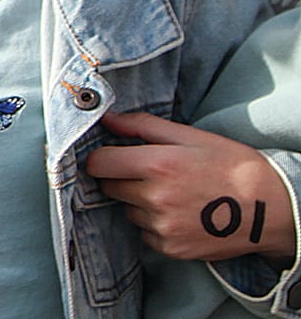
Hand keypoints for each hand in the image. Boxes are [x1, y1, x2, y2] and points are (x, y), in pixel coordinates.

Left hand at [85, 112, 296, 261]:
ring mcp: (163, 227)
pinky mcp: (171, 248)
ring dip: (138, 202)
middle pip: (109, 187)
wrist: (270, 209)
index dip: (101, 158)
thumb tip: (106, 119)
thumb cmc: (232, 166)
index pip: (97, 164)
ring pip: (127, 211)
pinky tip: (180, 214)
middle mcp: (155, 198)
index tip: (111, 156)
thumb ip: (142, 126)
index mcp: (157, 165)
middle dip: (120, 178)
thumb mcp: (191, 136)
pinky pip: (145, 233)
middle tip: (148, 173)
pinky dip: (154, 224)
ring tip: (172, 194)